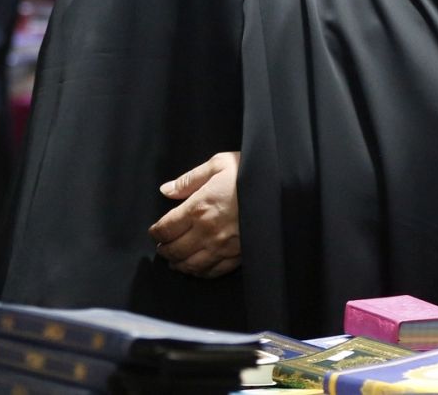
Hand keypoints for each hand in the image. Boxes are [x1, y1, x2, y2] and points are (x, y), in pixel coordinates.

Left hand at [148, 151, 240, 278]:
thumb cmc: (250, 173)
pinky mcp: (238, 255)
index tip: (154, 232)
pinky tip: (196, 268)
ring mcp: (222, 246)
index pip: (166, 228)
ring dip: (178, 264)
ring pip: (191, 264)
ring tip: (173, 261)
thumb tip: (166, 190)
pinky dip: (200, 273)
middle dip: (164, 250)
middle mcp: (207, 231)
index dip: (155, 232)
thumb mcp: (219, 164)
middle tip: (161, 247)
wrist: (282, 189)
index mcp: (199, 207)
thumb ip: (189, 179)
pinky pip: (213, 271)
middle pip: (175, 249)